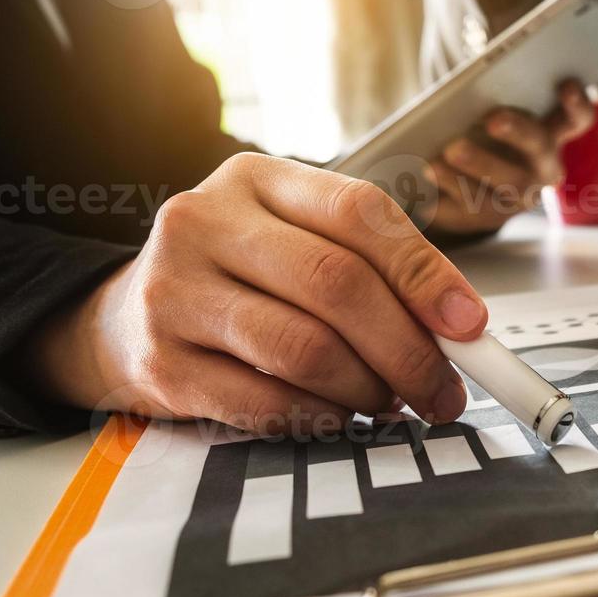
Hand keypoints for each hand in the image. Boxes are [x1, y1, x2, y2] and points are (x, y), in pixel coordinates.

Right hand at [33, 154, 491, 435]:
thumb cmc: (242, 277)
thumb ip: (378, 268)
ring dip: (367, 388)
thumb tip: (462, 328)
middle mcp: (205, 221)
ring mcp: (174, 290)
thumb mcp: (301, 241)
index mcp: (257, 179)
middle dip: (407, 348)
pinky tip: (338, 416)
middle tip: (441, 389)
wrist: (127, 318)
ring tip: (387, 401)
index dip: (426, 273)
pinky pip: (264, 402)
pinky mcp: (161, 363)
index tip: (470, 325)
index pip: (359, 212)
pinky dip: (320, 417)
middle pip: (337, 283)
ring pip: (305, 347)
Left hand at [426, 80, 595, 234]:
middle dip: (518, 132)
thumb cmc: (480, 134)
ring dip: (477, 166)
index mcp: (552, 134)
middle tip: (493, 118)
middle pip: (539, 148)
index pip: (578, 118)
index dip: (577, 103)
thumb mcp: (491, 113)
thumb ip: (490, 98)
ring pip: (504, 185)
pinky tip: (424, 176)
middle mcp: (542, 168)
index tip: (565, 83)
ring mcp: (516, 197)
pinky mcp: (484, 218)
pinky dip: (445, 191)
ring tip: (445, 152)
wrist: (461, 184)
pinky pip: (467, 208)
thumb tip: (468, 87)